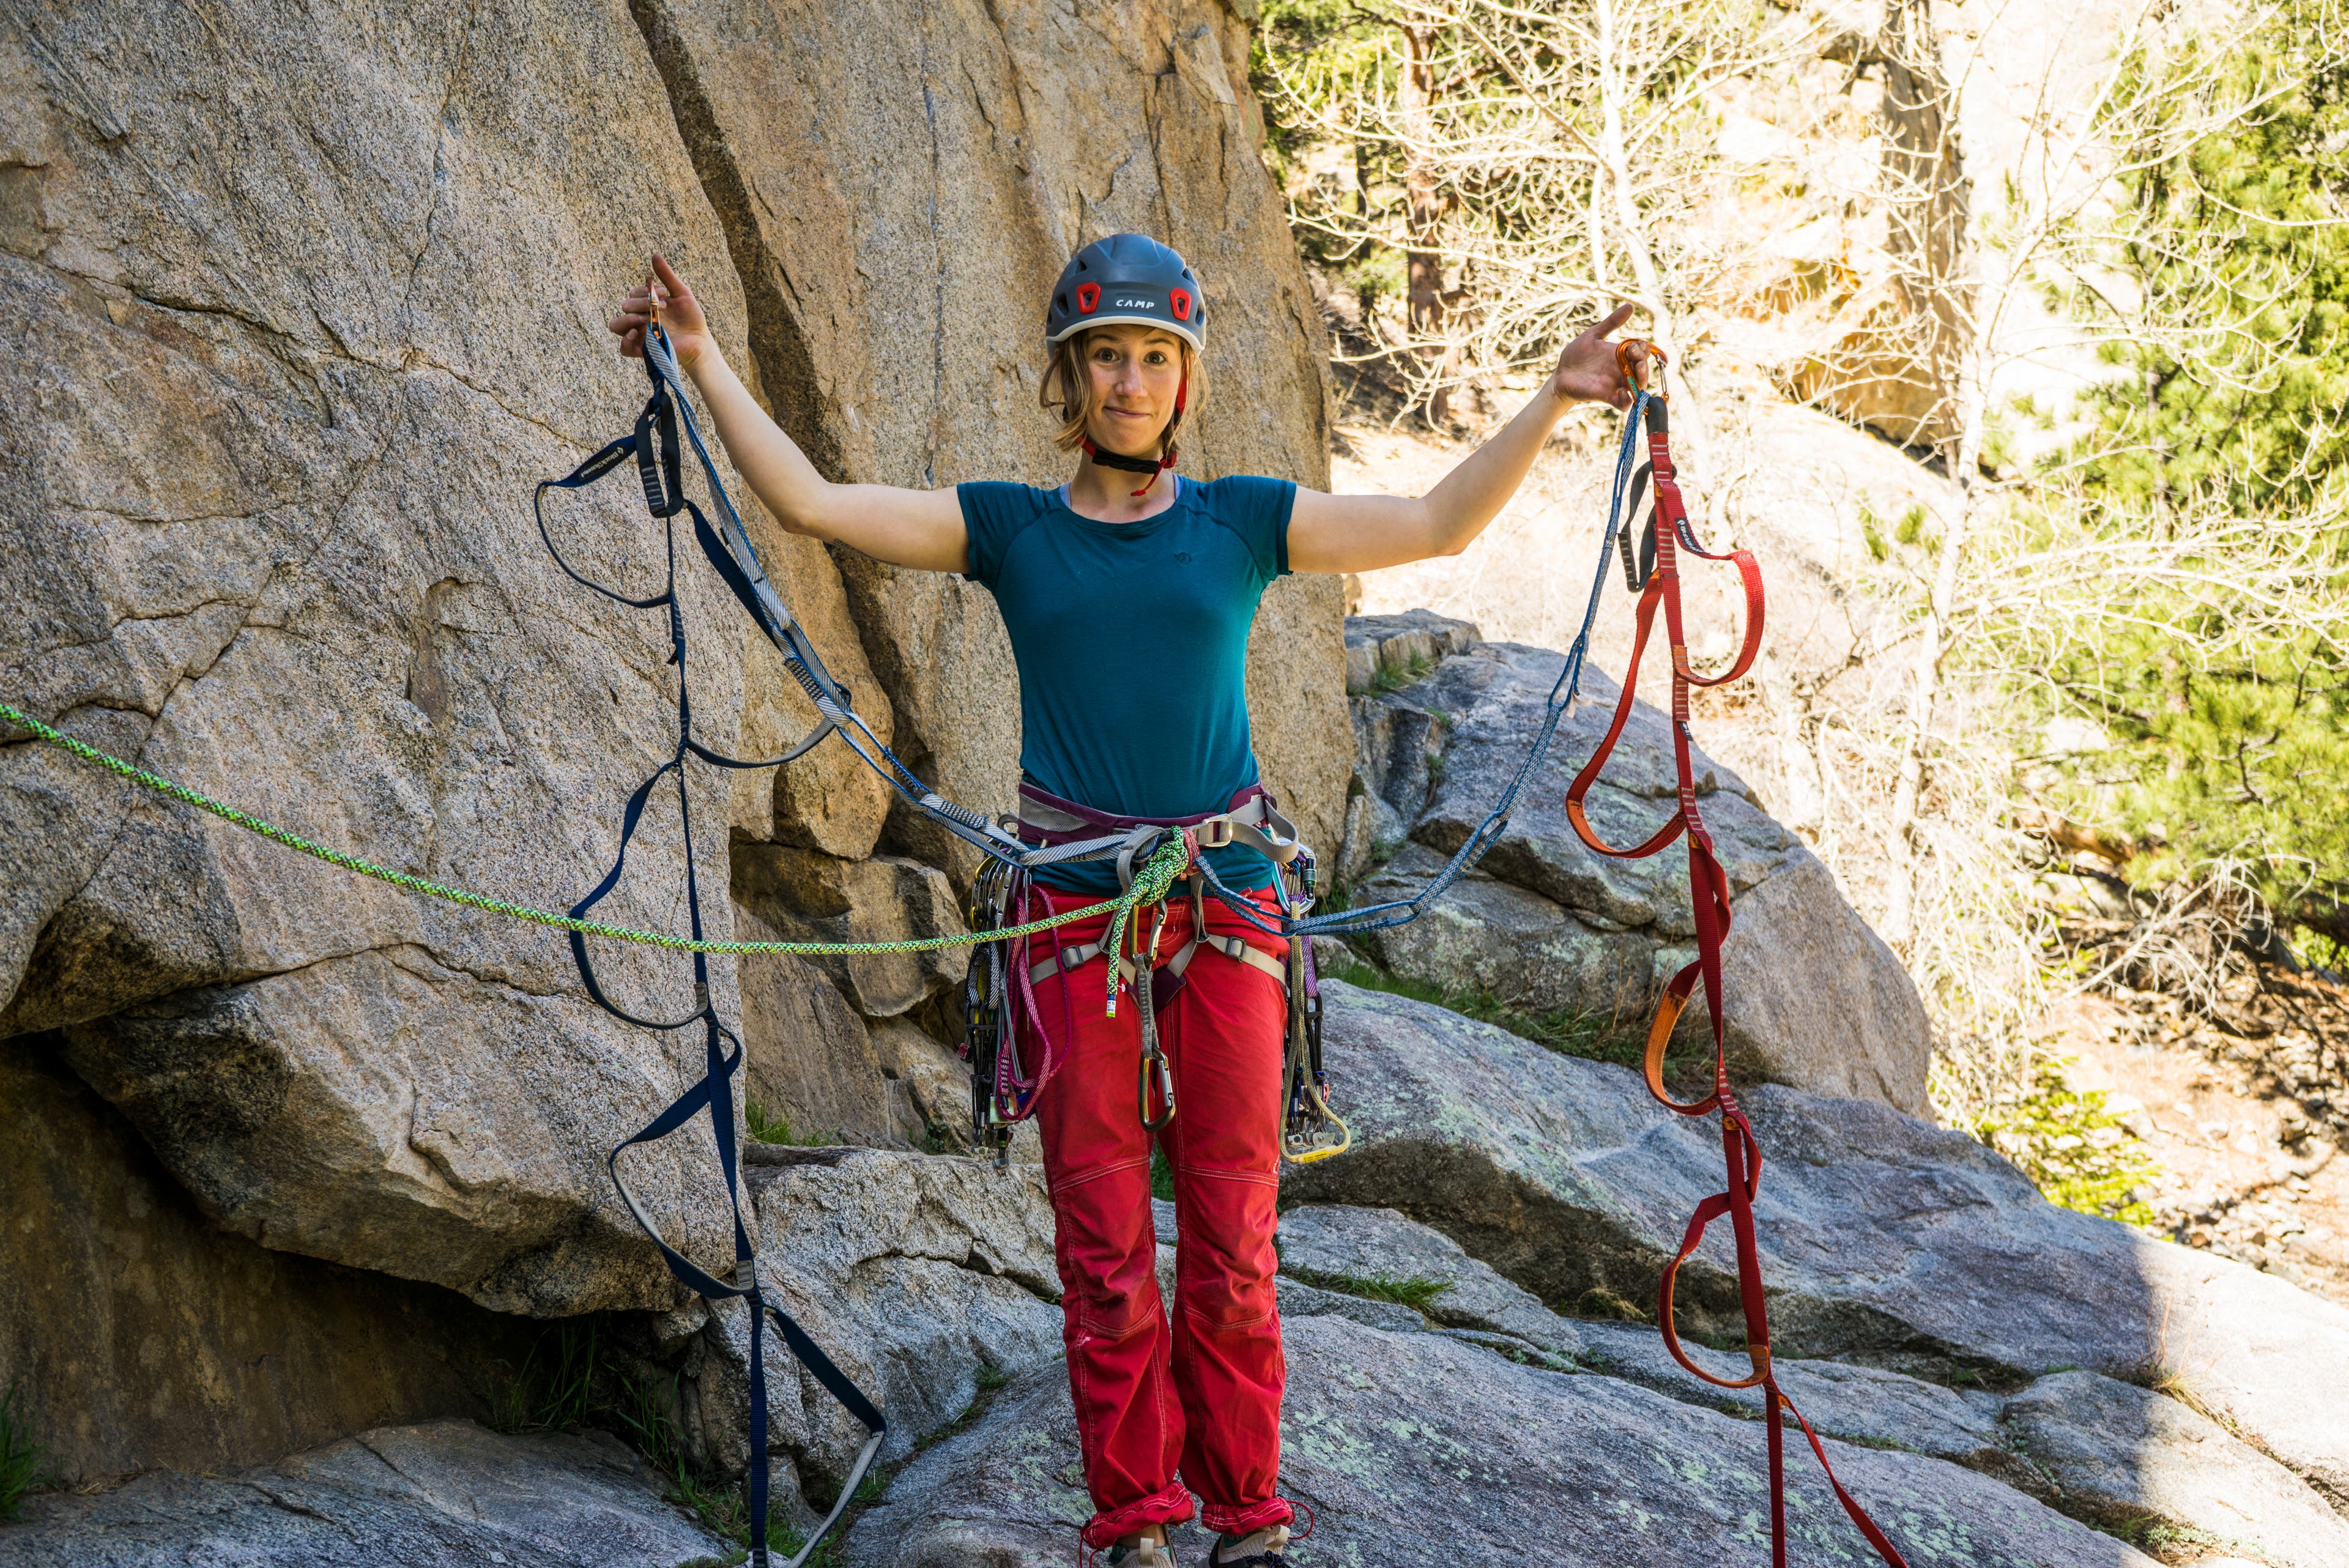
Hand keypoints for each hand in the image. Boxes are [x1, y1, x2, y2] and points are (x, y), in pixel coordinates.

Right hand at [609, 253, 714, 371]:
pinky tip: (637, 333)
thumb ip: (667, 276)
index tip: (664, 293)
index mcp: (646, 305)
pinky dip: (626, 341)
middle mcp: (639, 318)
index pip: (633, 294)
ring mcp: (640, 335)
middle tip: (661, 306)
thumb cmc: (691, 317)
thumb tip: (655, 255)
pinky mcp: (644, 350)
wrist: (700, 339)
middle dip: (640, 303)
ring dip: (628, 318)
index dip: (645, 291)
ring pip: (616, 325)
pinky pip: (623, 349)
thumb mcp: (681, 293)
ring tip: (645, 318)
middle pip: (625, 306)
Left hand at [1550, 303, 1649, 409]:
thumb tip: (1630, 306)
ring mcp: (1615, 385)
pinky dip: (1627, 400)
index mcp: (1621, 355)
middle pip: (1643, 370)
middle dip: (1644, 363)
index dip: (1643, 349)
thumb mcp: (1593, 335)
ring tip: (1637, 369)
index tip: (1635, 344)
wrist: (1560, 373)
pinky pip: (1624, 403)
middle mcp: (1622, 371)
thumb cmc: (1577, 355)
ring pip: (1638, 387)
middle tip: (1635, 354)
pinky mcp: (1606, 397)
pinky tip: (1622, 391)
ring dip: (1642, 379)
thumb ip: (1611, 323)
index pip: (1641, 353)